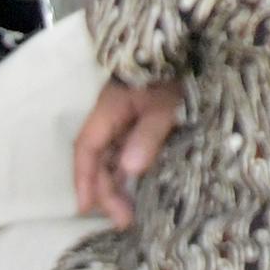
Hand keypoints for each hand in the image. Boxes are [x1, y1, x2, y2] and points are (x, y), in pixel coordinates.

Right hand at [73, 77, 183, 227]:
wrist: (186, 49)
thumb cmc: (172, 76)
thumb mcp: (164, 106)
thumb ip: (147, 136)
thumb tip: (129, 170)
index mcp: (109, 110)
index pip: (86, 148)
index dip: (83, 179)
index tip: (85, 208)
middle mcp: (112, 117)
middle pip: (99, 159)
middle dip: (106, 191)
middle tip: (123, 220)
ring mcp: (126, 120)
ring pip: (112, 158)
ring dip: (117, 185)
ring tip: (130, 214)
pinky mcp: (141, 122)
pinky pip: (127, 152)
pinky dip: (129, 173)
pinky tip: (138, 191)